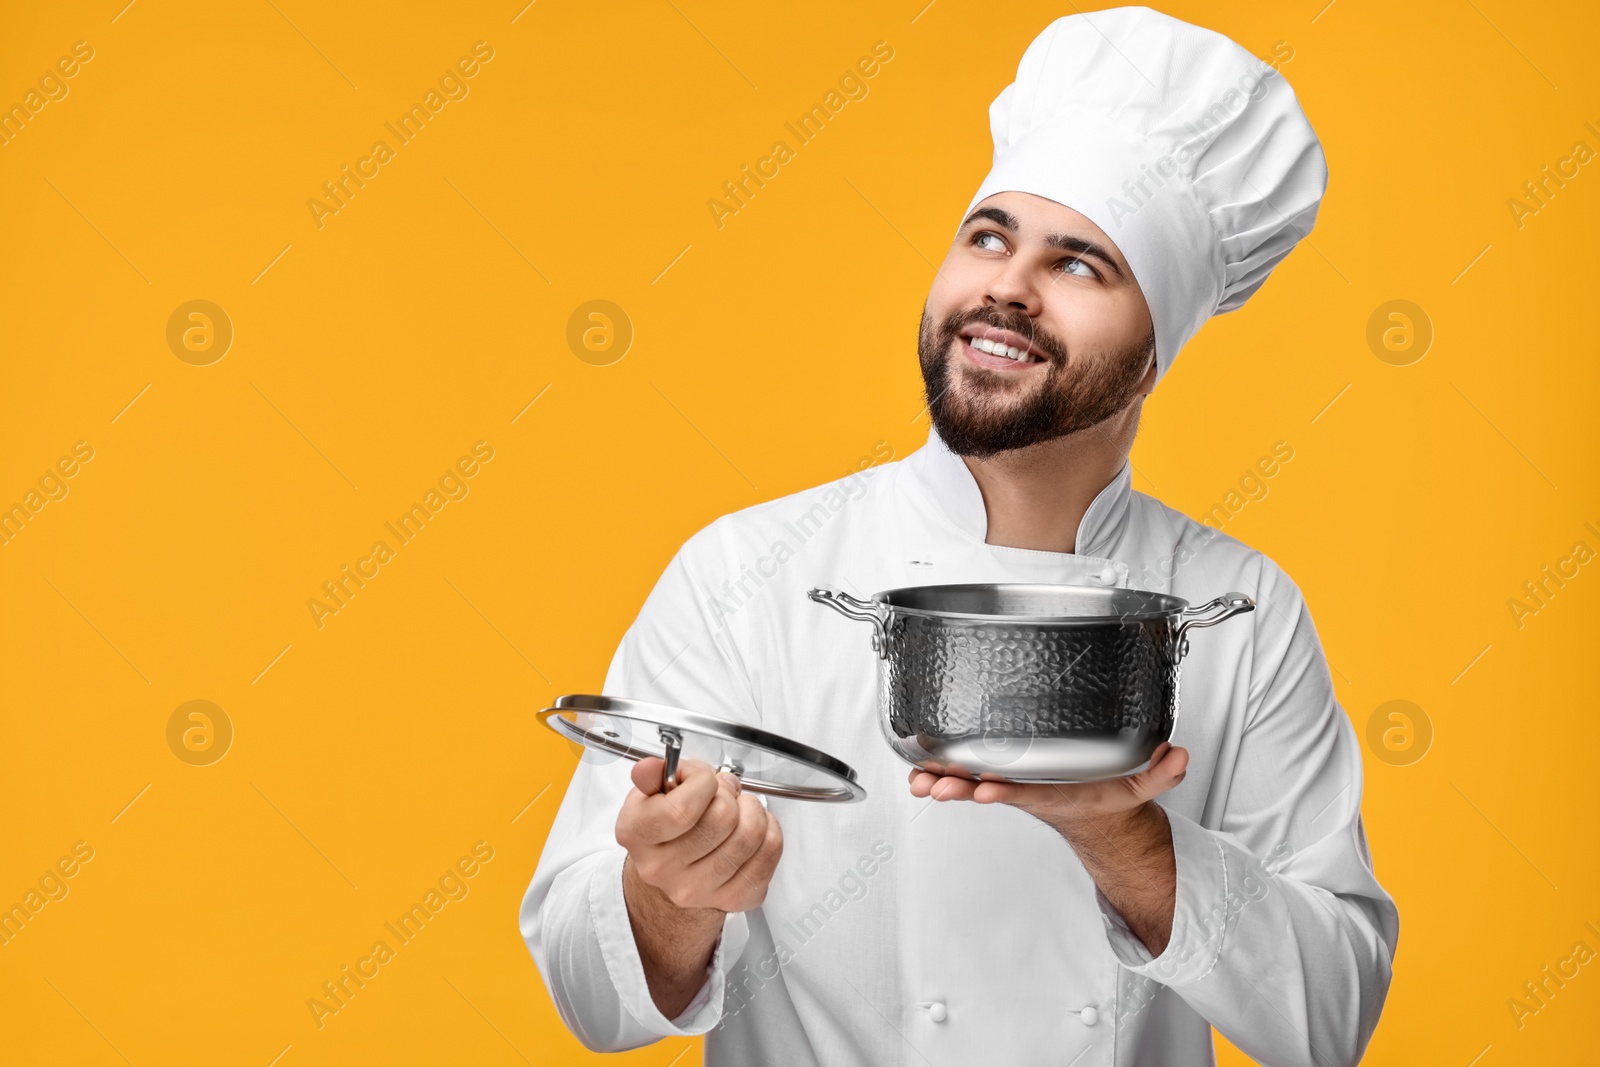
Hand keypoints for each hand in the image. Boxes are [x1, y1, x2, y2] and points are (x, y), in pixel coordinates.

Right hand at [616, 757, 783, 913]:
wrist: (673, 871)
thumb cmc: (668, 825)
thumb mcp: (652, 792)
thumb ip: (653, 775)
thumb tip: (649, 768)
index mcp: (637, 835)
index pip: (682, 809)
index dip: (703, 782)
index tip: (703, 779)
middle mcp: (662, 869)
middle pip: (723, 818)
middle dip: (730, 794)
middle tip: (724, 794)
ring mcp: (698, 889)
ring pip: (751, 834)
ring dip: (752, 810)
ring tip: (740, 809)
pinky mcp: (733, 899)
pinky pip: (770, 852)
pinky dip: (770, 829)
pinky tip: (754, 827)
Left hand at [907, 741, 1189, 830]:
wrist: (1095, 820)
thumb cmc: (1108, 800)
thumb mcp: (1139, 790)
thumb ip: (1161, 774)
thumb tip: (1178, 757)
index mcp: (1058, 795)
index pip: (1029, 793)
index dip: (1006, 790)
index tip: (984, 789)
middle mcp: (1029, 792)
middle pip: (989, 789)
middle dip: (958, 787)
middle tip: (932, 784)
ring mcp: (1012, 787)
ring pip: (970, 784)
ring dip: (941, 782)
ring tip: (915, 779)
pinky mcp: (1001, 779)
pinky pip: (966, 777)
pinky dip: (942, 773)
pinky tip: (917, 768)